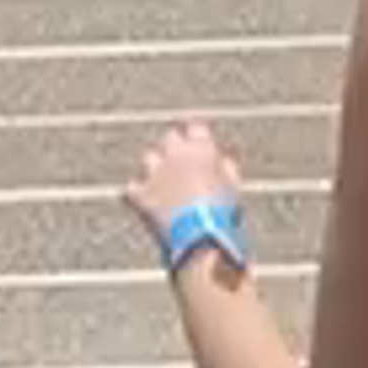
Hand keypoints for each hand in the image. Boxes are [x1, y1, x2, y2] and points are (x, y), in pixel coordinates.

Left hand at [123, 115, 250, 277]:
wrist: (201, 240)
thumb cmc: (223, 214)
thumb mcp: (233, 186)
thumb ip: (226, 166)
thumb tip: (220, 159)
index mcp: (202, 148)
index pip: (195, 127)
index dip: (196, 135)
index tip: (196, 141)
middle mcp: (176, 153)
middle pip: (170, 137)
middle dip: (174, 147)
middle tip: (179, 162)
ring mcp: (157, 172)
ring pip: (150, 158)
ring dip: (155, 167)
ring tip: (162, 181)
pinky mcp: (142, 194)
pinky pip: (133, 186)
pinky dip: (138, 191)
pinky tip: (144, 199)